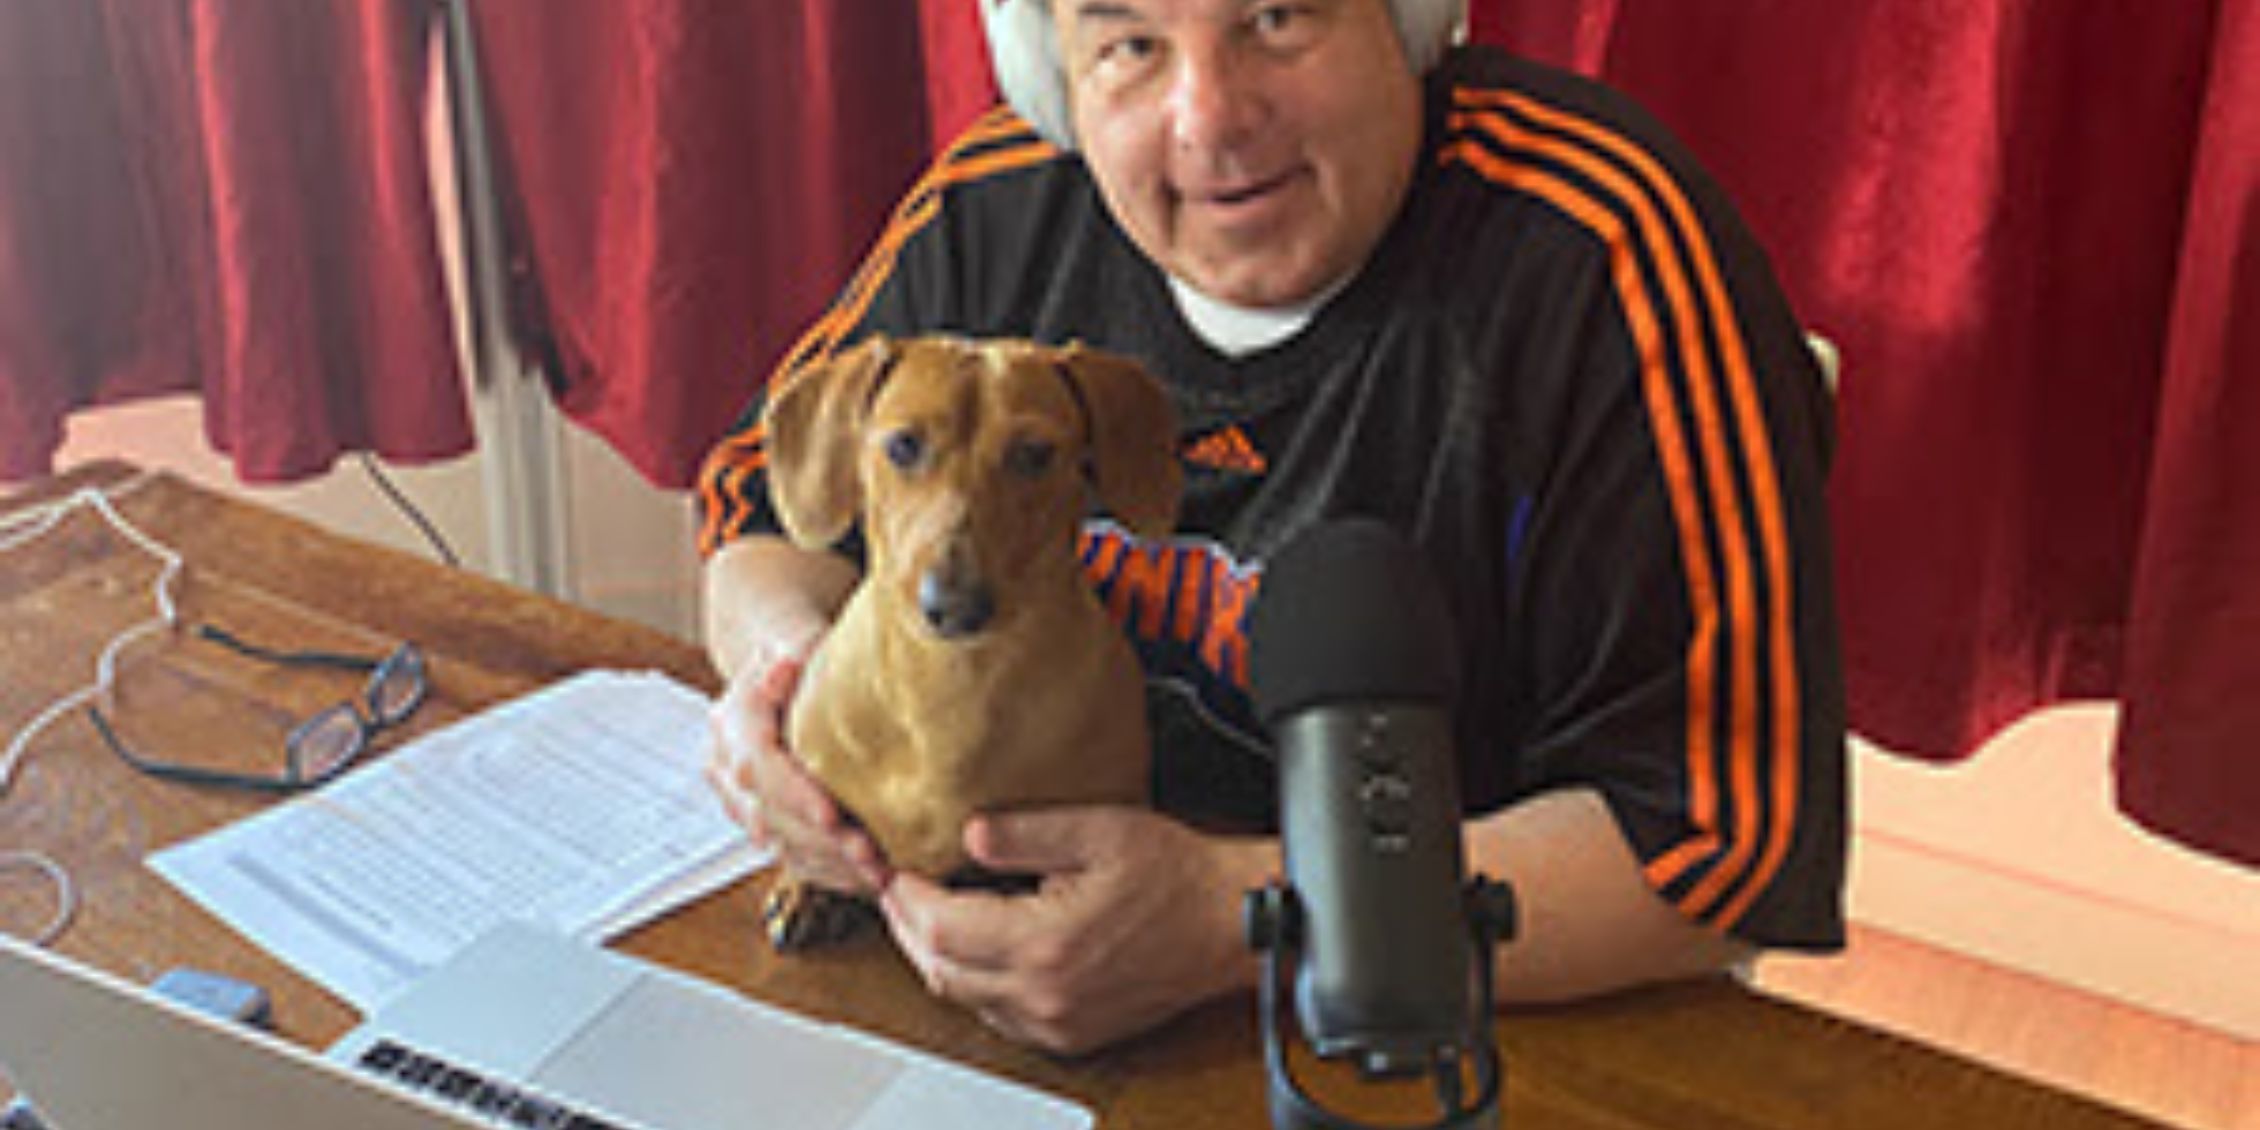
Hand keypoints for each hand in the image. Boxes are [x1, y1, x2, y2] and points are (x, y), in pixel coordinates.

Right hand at [705, 631, 889, 894]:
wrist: (775, 661)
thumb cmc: (794, 648)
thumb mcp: (794, 637)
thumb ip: (793, 648)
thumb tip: (791, 663)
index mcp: (731, 722)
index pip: (757, 766)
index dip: (793, 794)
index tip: (832, 816)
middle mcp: (725, 765)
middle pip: (769, 814)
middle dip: (821, 841)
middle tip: (871, 857)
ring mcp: (739, 798)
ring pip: (779, 843)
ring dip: (829, 864)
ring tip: (879, 875)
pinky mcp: (760, 819)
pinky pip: (789, 856)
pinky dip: (827, 872)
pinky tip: (866, 881)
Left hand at [880, 806, 1274, 1054]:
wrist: (1229, 923)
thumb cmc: (1176, 875)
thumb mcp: (1099, 829)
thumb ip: (1026, 832)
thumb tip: (968, 833)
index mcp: (1047, 942)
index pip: (941, 929)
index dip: (906, 898)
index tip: (896, 870)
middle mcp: (1046, 993)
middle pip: (940, 970)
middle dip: (909, 928)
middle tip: (899, 889)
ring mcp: (1058, 1021)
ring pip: (963, 998)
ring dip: (938, 957)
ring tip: (930, 914)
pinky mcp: (1071, 1034)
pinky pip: (998, 1017)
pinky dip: (974, 984)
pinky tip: (978, 949)